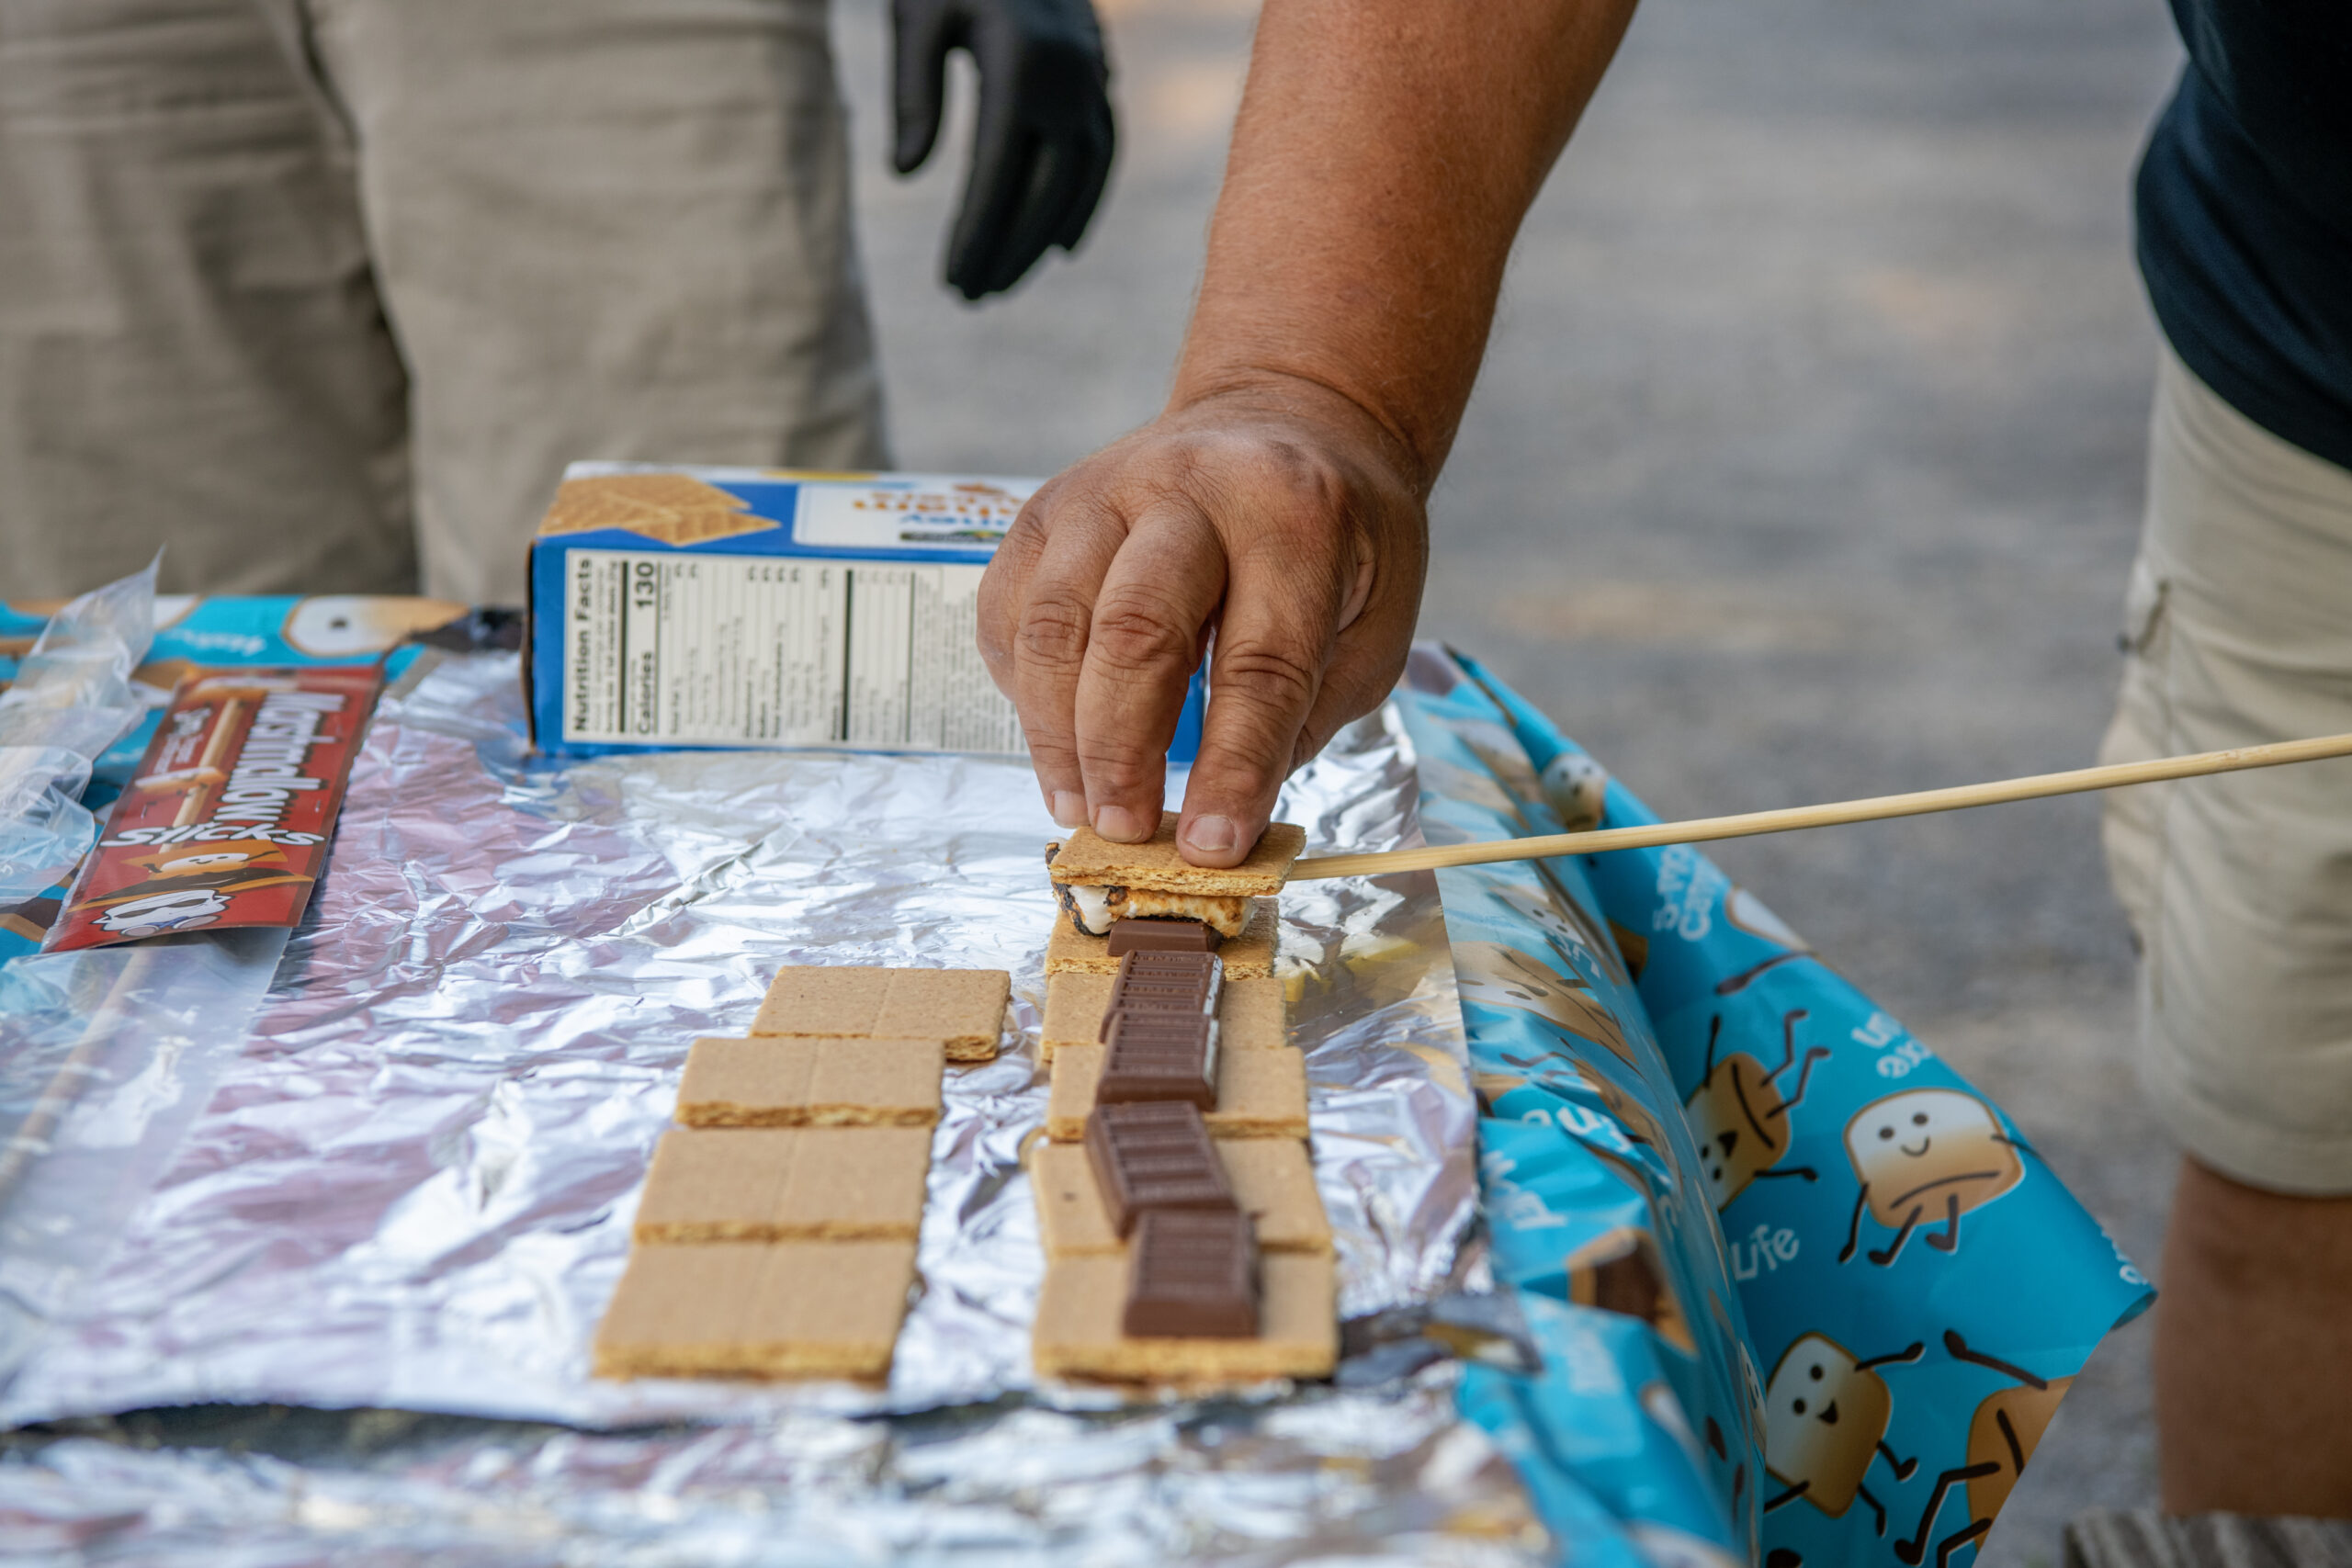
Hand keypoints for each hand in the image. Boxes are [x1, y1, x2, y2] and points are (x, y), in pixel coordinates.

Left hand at [892, 0, 1114, 300]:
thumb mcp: (915, 18)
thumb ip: (914, 92)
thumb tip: (908, 174)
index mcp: (1019, 67)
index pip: (997, 178)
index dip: (977, 237)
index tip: (953, 281)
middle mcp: (1068, 81)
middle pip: (1043, 192)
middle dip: (1007, 251)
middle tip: (970, 297)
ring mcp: (1094, 80)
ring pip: (1079, 182)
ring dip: (1043, 238)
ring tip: (1005, 281)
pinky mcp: (1102, 78)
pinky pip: (1101, 155)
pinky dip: (1082, 203)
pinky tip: (1057, 245)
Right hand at [978, 377, 1429, 864]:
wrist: (1286, 418)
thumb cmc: (1338, 540)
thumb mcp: (1373, 622)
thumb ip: (1304, 716)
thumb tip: (1218, 823)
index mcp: (1294, 518)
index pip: (1260, 663)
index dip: (1232, 768)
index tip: (1212, 848)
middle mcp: (1190, 488)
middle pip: (1136, 630)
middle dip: (1123, 751)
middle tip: (1126, 830)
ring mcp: (1104, 490)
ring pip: (1054, 622)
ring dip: (1059, 734)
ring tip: (1081, 808)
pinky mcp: (1045, 508)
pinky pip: (1008, 609)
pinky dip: (1022, 691)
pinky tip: (1056, 742)